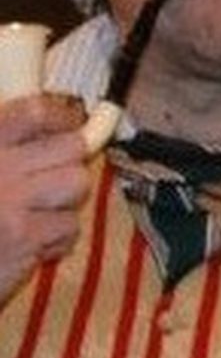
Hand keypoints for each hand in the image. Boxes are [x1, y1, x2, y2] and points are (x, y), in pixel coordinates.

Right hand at [0, 94, 88, 304]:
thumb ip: (5, 148)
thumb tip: (50, 129)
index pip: (35, 112)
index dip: (62, 115)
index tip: (70, 122)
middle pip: (71, 147)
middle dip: (71, 161)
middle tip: (57, 174)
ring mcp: (12, 203)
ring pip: (76, 183)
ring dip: (65, 199)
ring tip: (41, 212)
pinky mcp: (24, 238)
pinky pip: (68, 227)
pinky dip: (56, 238)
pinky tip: (31, 244)